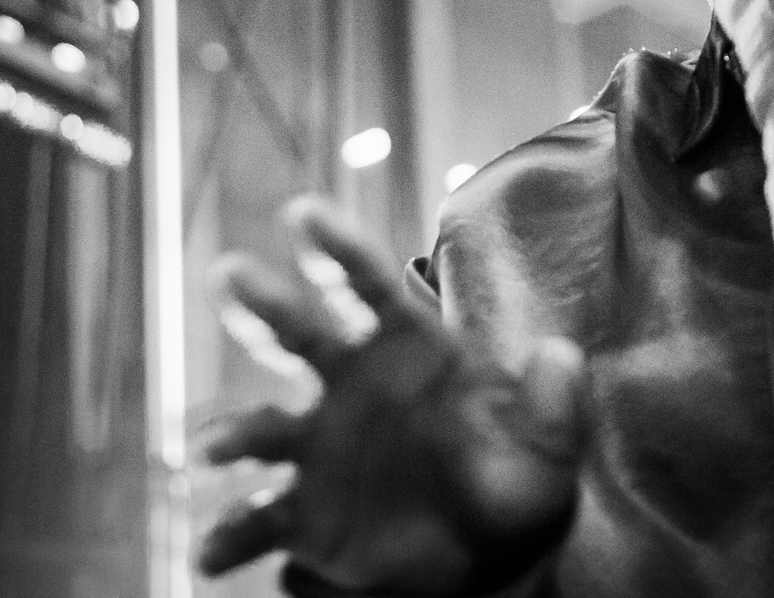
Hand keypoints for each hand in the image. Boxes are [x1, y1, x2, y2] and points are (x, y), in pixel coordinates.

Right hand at [198, 199, 586, 595]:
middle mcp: (351, 388)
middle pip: (299, 334)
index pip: (370, 285)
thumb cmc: (517, 494)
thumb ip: (553, 407)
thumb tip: (559, 354)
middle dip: (262, 303)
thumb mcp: (547, 454)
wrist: (489, 567)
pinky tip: (214, 555)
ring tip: (216, 450)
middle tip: (228, 273)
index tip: (301, 211)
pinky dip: (231, 535)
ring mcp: (320, 449)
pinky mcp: (303, 515)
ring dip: (234, 435)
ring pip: (263, 428)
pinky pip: (257, 520)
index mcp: (408, 351)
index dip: (337, 247)